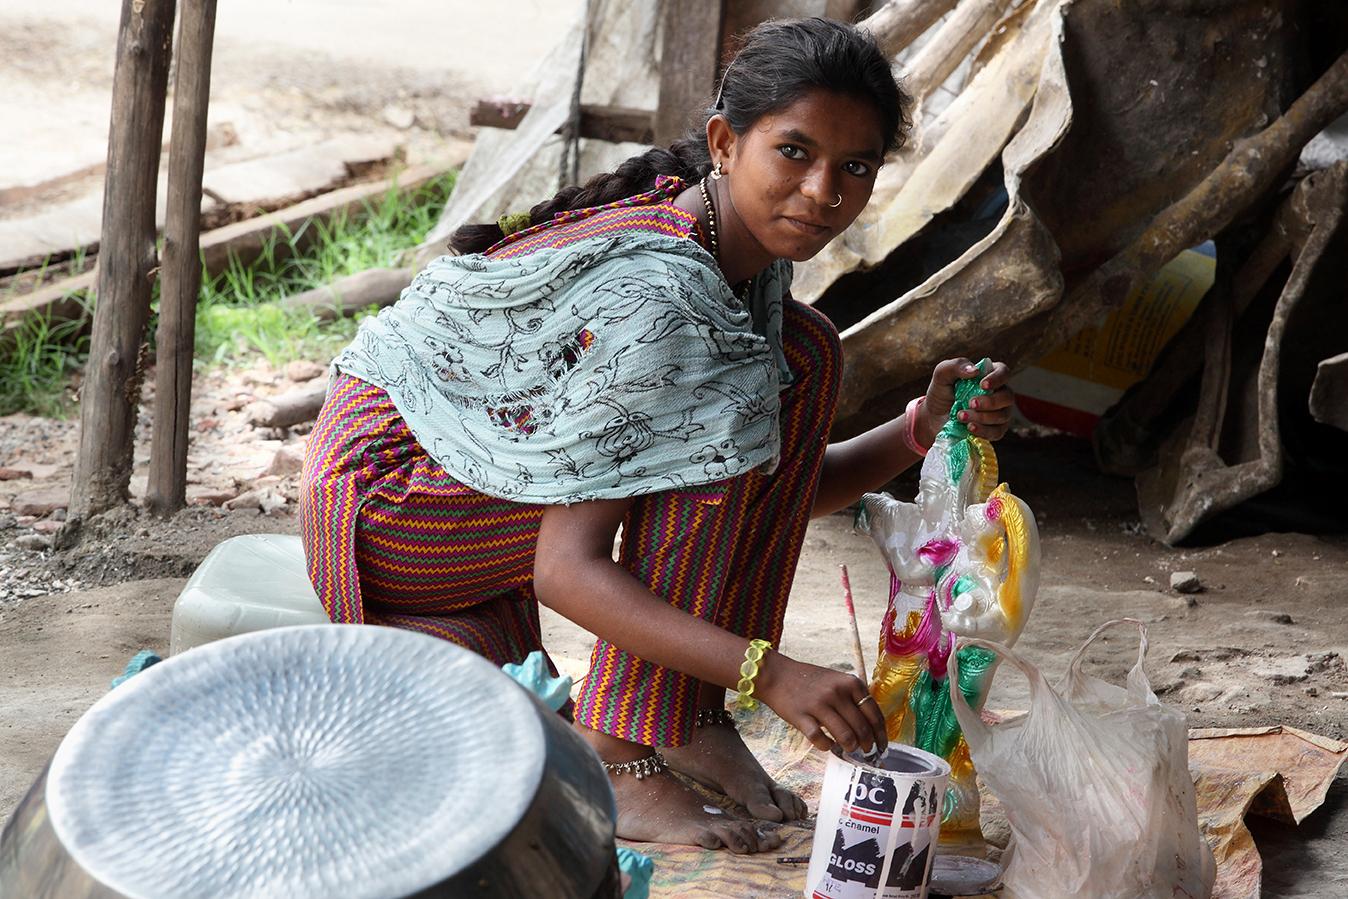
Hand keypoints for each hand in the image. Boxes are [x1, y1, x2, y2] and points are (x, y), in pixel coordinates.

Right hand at [756, 652, 887, 755]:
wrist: (778, 674)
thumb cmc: (810, 680)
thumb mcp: (837, 680)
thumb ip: (854, 698)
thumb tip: (872, 727)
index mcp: (850, 683)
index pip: (874, 714)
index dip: (881, 735)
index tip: (882, 746)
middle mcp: (837, 693)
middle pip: (862, 729)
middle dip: (867, 745)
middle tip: (866, 751)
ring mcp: (819, 705)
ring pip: (845, 737)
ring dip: (850, 748)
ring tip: (848, 749)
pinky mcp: (801, 717)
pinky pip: (820, 739)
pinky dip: (827, 747)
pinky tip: (827, 745)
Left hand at [922, 358, 1014, 441]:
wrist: (933, 417)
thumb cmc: (941, 392)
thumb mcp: (942, 375)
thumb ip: (956, 366)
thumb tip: (975, 371)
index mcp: (990, 376)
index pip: (1003, 372)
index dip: (997, 378)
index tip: (983, 385)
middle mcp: (999, 393)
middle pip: (1007, 397)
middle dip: (990, 402)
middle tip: (970, 403)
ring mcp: (999, 413)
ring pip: (1002, 416)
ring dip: (982, 417)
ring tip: (960, 416)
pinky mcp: (995, 430)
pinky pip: (997, 432)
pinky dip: (984, 431)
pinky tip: (970, 428)